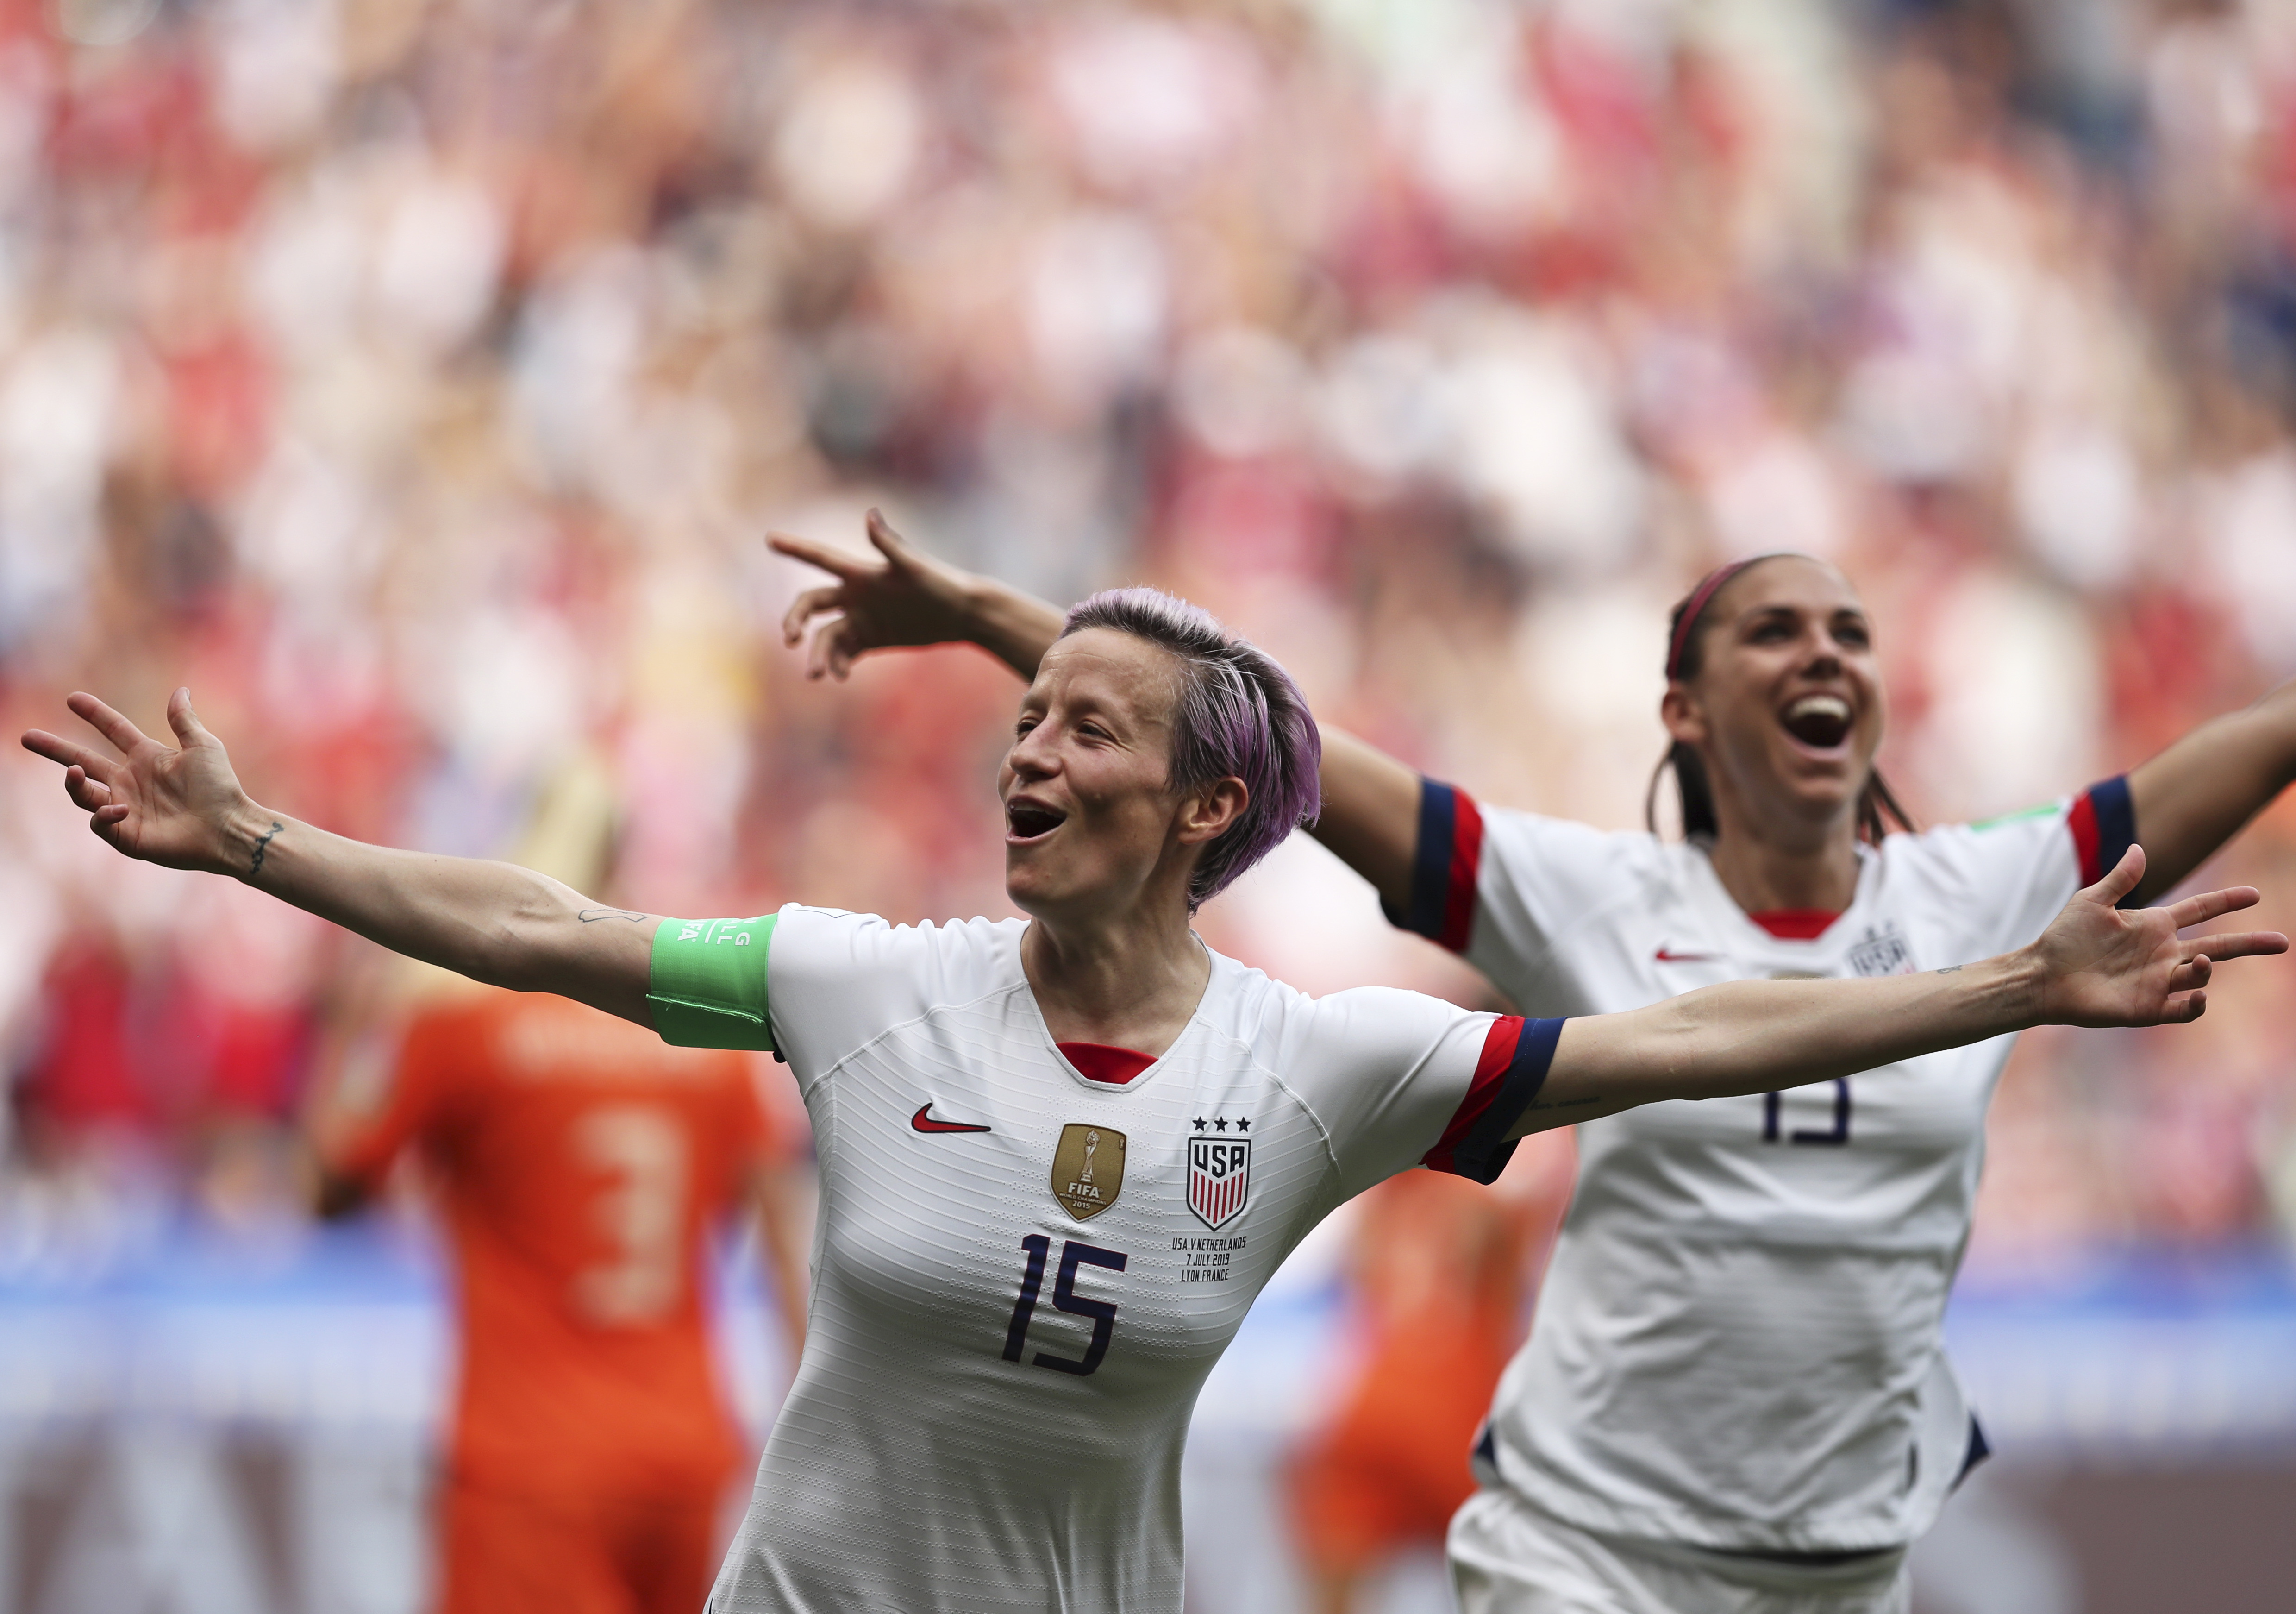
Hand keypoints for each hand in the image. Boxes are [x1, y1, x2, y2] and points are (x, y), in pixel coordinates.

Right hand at [20, 688, 261, 875]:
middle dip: (55, 749)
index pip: (113, 730)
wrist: (229, 827)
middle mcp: (131, 781)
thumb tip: (180, 690)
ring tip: (75, 772)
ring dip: (74, 783)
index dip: (94, 714)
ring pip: (83, 794)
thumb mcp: (203, 746)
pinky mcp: (127, 835)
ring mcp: (126, 808)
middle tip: (27, 736)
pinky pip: (100, 822)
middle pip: (83, 761)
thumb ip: (184, 720)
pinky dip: (103, 813)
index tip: (72, 698)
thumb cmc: (221, 787)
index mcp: (147, 757)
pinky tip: (119, 807)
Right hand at [771, 508, 984, 679]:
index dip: (795, 547)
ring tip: (819, 674)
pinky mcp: (872, 639)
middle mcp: (855, 594)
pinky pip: (845, 653)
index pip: (821, 557)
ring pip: (826, 635)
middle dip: (796, 619)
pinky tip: (840, 676)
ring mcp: (861, 617)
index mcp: (861, 573)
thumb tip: (869, 514)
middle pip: (811, 603)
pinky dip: (837, 664)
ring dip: (818, 653)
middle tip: (791, 638)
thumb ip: (889, 543)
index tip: (770, 538)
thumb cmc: (942, 584)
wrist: (963, 614)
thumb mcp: (914, 567)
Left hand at [2025, 844, 2286, 1026]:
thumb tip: (2138, 848)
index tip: (2255, 894)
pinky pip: (2184, 1009)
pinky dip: (2196, 1003)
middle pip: (2218, 946)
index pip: (2200, 910)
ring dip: (2207, 970)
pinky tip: (2198, 995)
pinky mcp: (2150, 1008)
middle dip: (2250, 943)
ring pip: (2201, 976)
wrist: (2042, 975)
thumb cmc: (2064, 938)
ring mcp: (2159, 981)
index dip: (2226, 902)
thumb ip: (2120, 879)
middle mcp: (2163, 953)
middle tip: (2281, 942)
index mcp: (2154, 925)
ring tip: (2200, 961)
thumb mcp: (2091, 902)